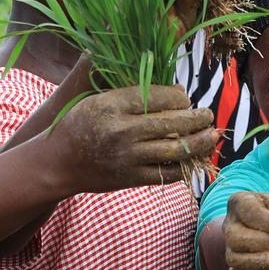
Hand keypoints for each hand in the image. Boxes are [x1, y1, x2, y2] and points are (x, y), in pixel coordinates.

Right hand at [54, 85, 216, 194]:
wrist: (56, 163)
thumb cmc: (82, 124)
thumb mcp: (101, 98)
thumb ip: (137, 94)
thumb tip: (181, 91)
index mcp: (113, 106)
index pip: (161, 97)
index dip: (182, 98)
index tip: (187, 99)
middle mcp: (121, 131)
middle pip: (174, 123)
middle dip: (198, 118)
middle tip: (208, 115)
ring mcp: (127, 157)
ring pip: (177, 150)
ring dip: (201, 142)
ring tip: (212, 134)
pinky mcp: (130, 178)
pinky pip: (168, 173)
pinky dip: (186, 165)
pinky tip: (194, 156)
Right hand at [222, 192, 268, 269]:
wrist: (266, 230)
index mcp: (241, 202)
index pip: (249, 210)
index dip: (268, 221)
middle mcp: (230, 224)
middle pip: (236, 237)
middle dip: (262, 242)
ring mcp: (229, 246)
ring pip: (234, 258)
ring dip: (258, 261)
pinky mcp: (233, 265)